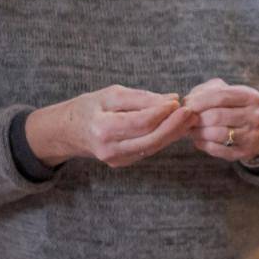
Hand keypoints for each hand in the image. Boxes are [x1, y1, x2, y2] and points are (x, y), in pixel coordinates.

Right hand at [25, 85, 199, 167]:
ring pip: (153, 147)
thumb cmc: (89, 108)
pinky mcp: (123, 163)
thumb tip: (172, 99)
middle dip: (174, 126)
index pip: (141, 122)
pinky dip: (162, 138)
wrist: (67, 132)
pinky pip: (147, 150)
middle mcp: (110, 149)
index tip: (177, 101)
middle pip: (151, 139)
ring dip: (173, 133)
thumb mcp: (111, 95)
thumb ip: (141, 98)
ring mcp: (116, 160)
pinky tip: (175, 127)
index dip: (163, 113)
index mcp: (103, 129)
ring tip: (189, 118)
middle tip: (191, 112)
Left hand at [182, 78, 258, 162]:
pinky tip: (199, 141)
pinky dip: (204, 145)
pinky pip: (219, 150)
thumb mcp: (223, 92)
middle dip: (198, 118)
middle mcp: (255, 116)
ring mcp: (252, 136)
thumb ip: (205, 91)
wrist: (255, 128)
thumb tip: (188, 102)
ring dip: (199, 132)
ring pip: (219, 134)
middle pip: (218, 116)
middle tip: (186, 120)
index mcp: (250, 97)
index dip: (200, 101)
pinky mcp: (246, 152)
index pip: (221, 97)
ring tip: (191, 130)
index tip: (186, 105)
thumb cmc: (232, 107)